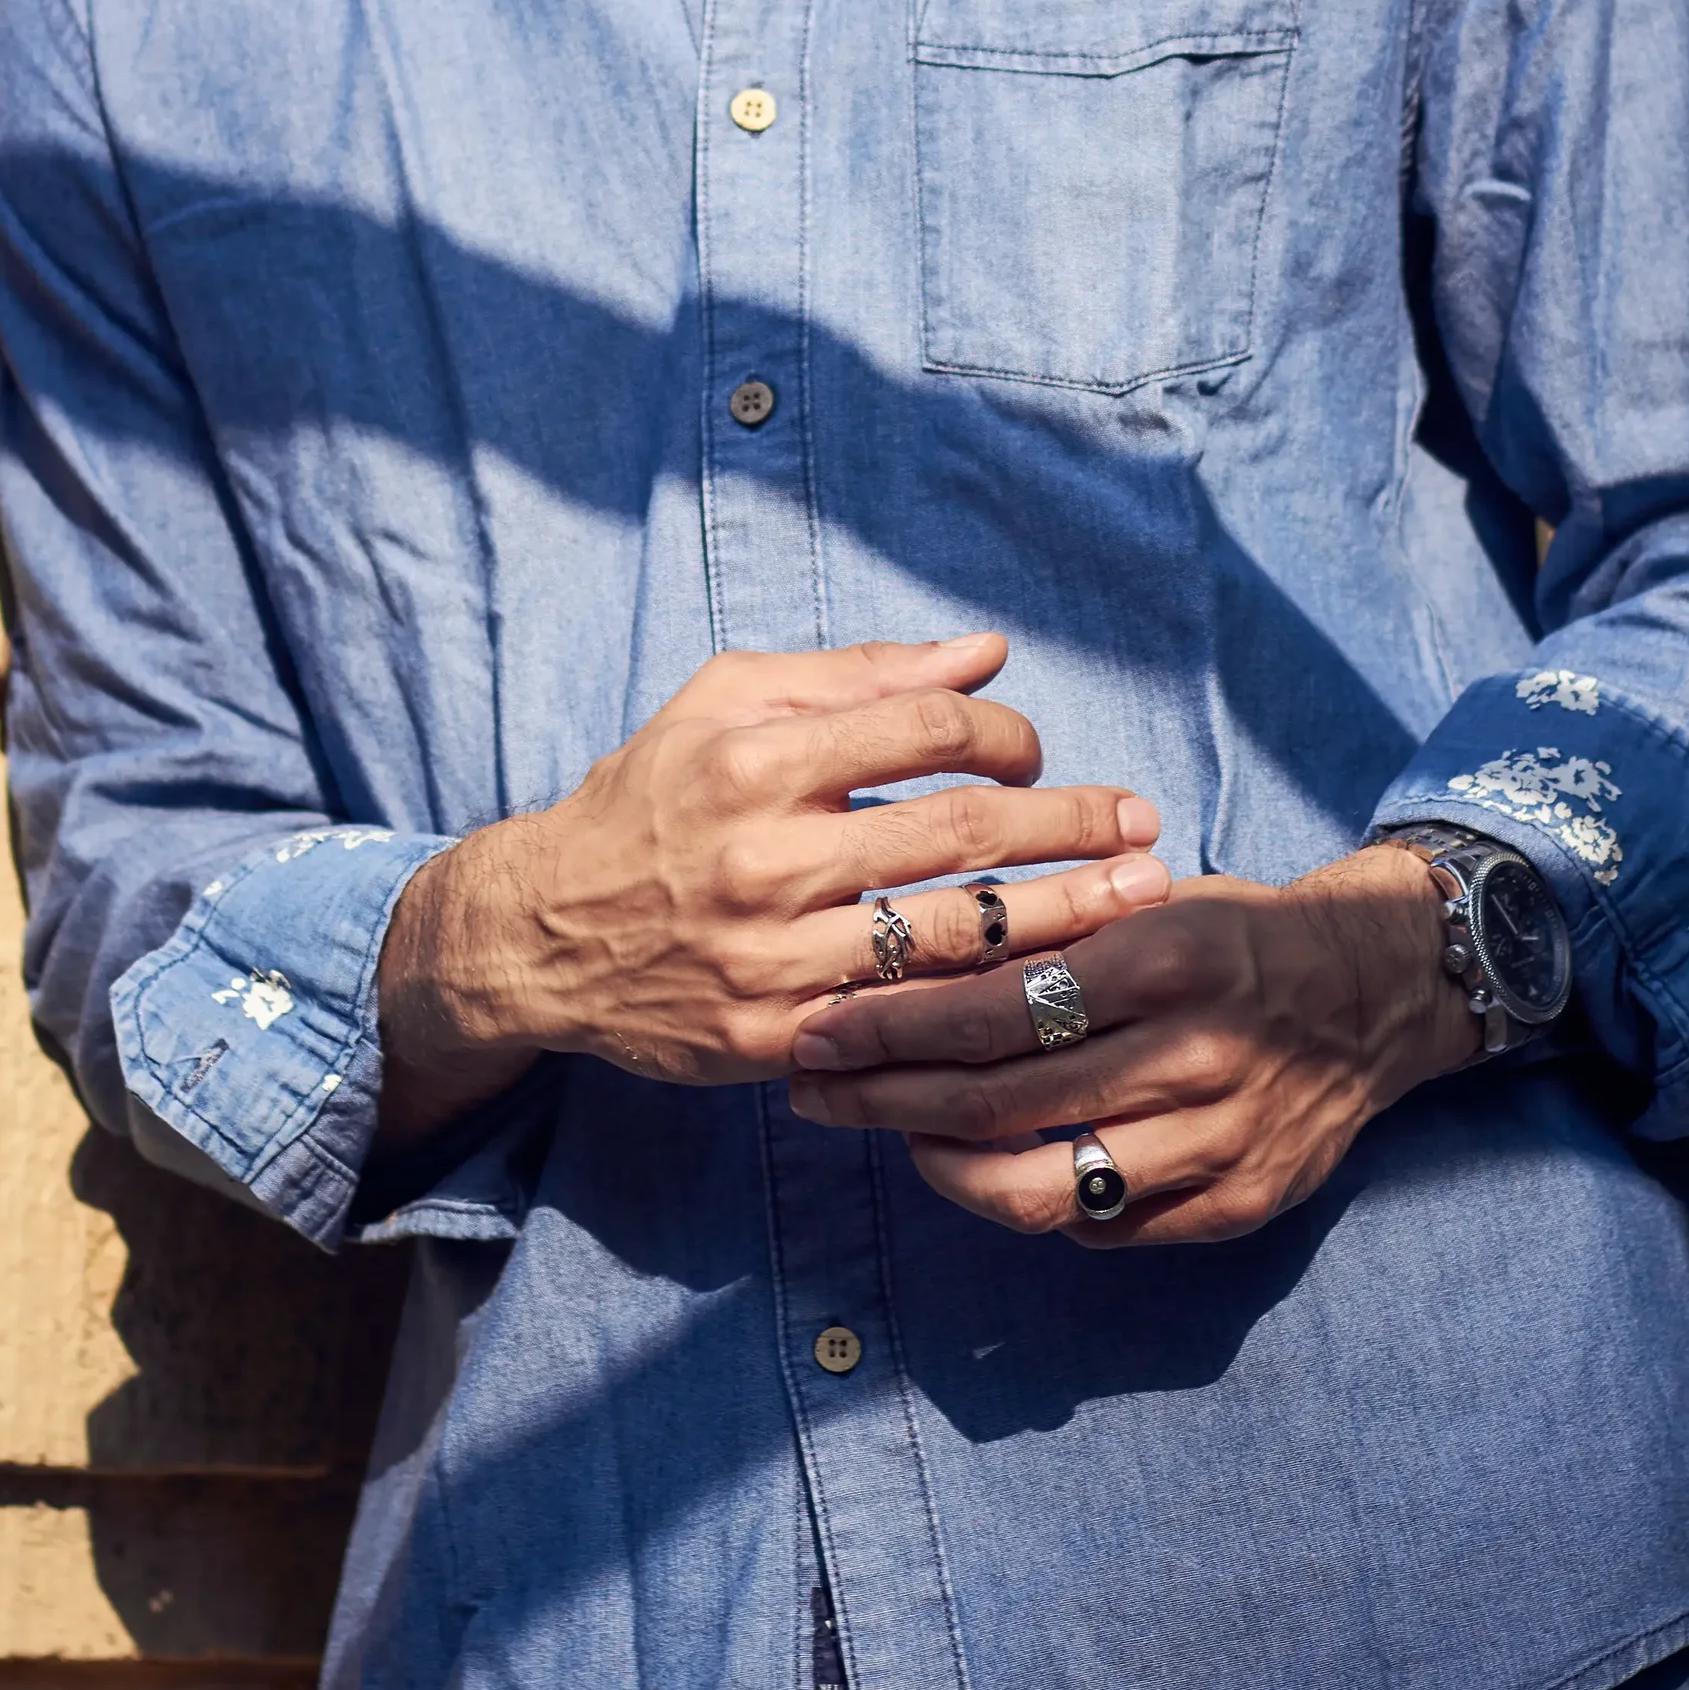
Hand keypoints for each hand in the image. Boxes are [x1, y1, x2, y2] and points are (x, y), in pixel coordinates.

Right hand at [374, 632, 1168, 1144]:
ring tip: (1136, 902)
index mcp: (756, 757)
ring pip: (950, 937)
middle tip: (1146, 825)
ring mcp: (771, 957)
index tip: (1040, 749)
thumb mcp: (728, 700)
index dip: (1006, 734)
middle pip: (959, 834)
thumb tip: (988, 651)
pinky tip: (1049, 985)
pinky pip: (907, 1020)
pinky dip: (985, 1000)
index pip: (925, 730)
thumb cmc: (652, 797)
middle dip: (1070, 825)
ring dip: (1061, 917)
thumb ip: (862, 675)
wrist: (542, 934)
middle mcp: (765, 857)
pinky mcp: (775, 1038)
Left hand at [784, 844, 1478, 1245]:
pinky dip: (1035, 1203)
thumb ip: (1045, 937)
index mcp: (1162, 962)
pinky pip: (1106, 1228)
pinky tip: (988, 1167)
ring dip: (947, 1166)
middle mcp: (1194, 1059)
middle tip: (814, 1090)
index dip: (891, 1029)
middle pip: (1002, 1105)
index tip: (816, 1028)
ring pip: (1047, 1190)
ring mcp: (1220, 1145)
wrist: (1374, 992)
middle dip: (886, 1101)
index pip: (994, 1012)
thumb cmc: (1230, 933)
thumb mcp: (1146, 902)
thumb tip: (901, 961)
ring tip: (897, 1132)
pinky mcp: (1239, 1206)